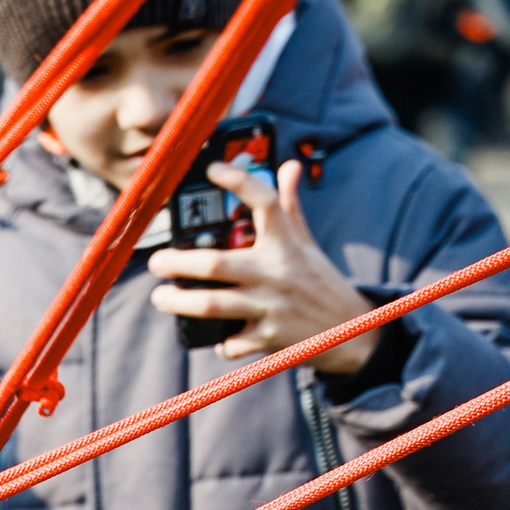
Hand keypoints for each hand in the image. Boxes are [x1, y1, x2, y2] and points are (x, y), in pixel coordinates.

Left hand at [147, 160, 379, 372]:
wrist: (353, 332)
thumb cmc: (319, 281)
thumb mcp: (307, 244)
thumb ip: (290, 208)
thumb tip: (289, 166)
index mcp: (286, 243)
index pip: (264, 201)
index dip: (239, 181)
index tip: (212, 170)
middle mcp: (277, 272)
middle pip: (215, 264)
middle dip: (177, 263)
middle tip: (156, 262)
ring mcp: (272, 306)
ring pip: (212, 304)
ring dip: (179, 303)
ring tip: (161, 297)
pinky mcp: (269, 338)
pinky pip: (231, 342)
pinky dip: (219, 343)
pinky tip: (214, 338)